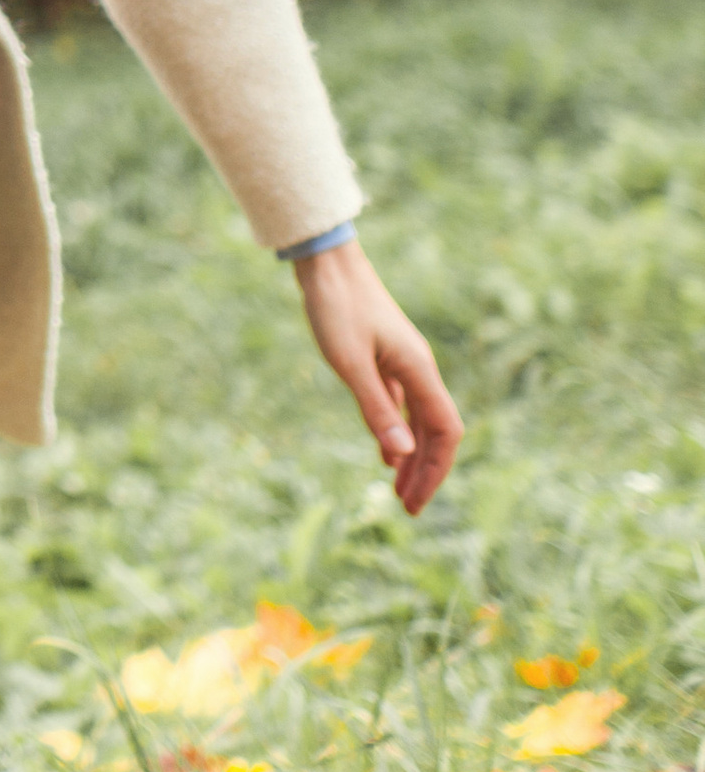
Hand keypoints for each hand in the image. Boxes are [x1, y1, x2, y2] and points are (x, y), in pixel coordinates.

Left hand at [294, 239, 461, 515]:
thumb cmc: (336, 307)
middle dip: (425, 471)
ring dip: (412, 455)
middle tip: (407, 509)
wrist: (326, 262)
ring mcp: (402, 363)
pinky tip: (385, 453)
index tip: (415, 502)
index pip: (444, 431)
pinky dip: (396, 432)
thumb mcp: (350, 363)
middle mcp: (418, 368)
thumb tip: (400, 456)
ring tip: (399, 490)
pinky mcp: (383, 358)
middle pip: (435, 431)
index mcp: (419, 370)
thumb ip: (376, 409)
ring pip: (418, 419)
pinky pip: (400, 405)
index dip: (435, 470)